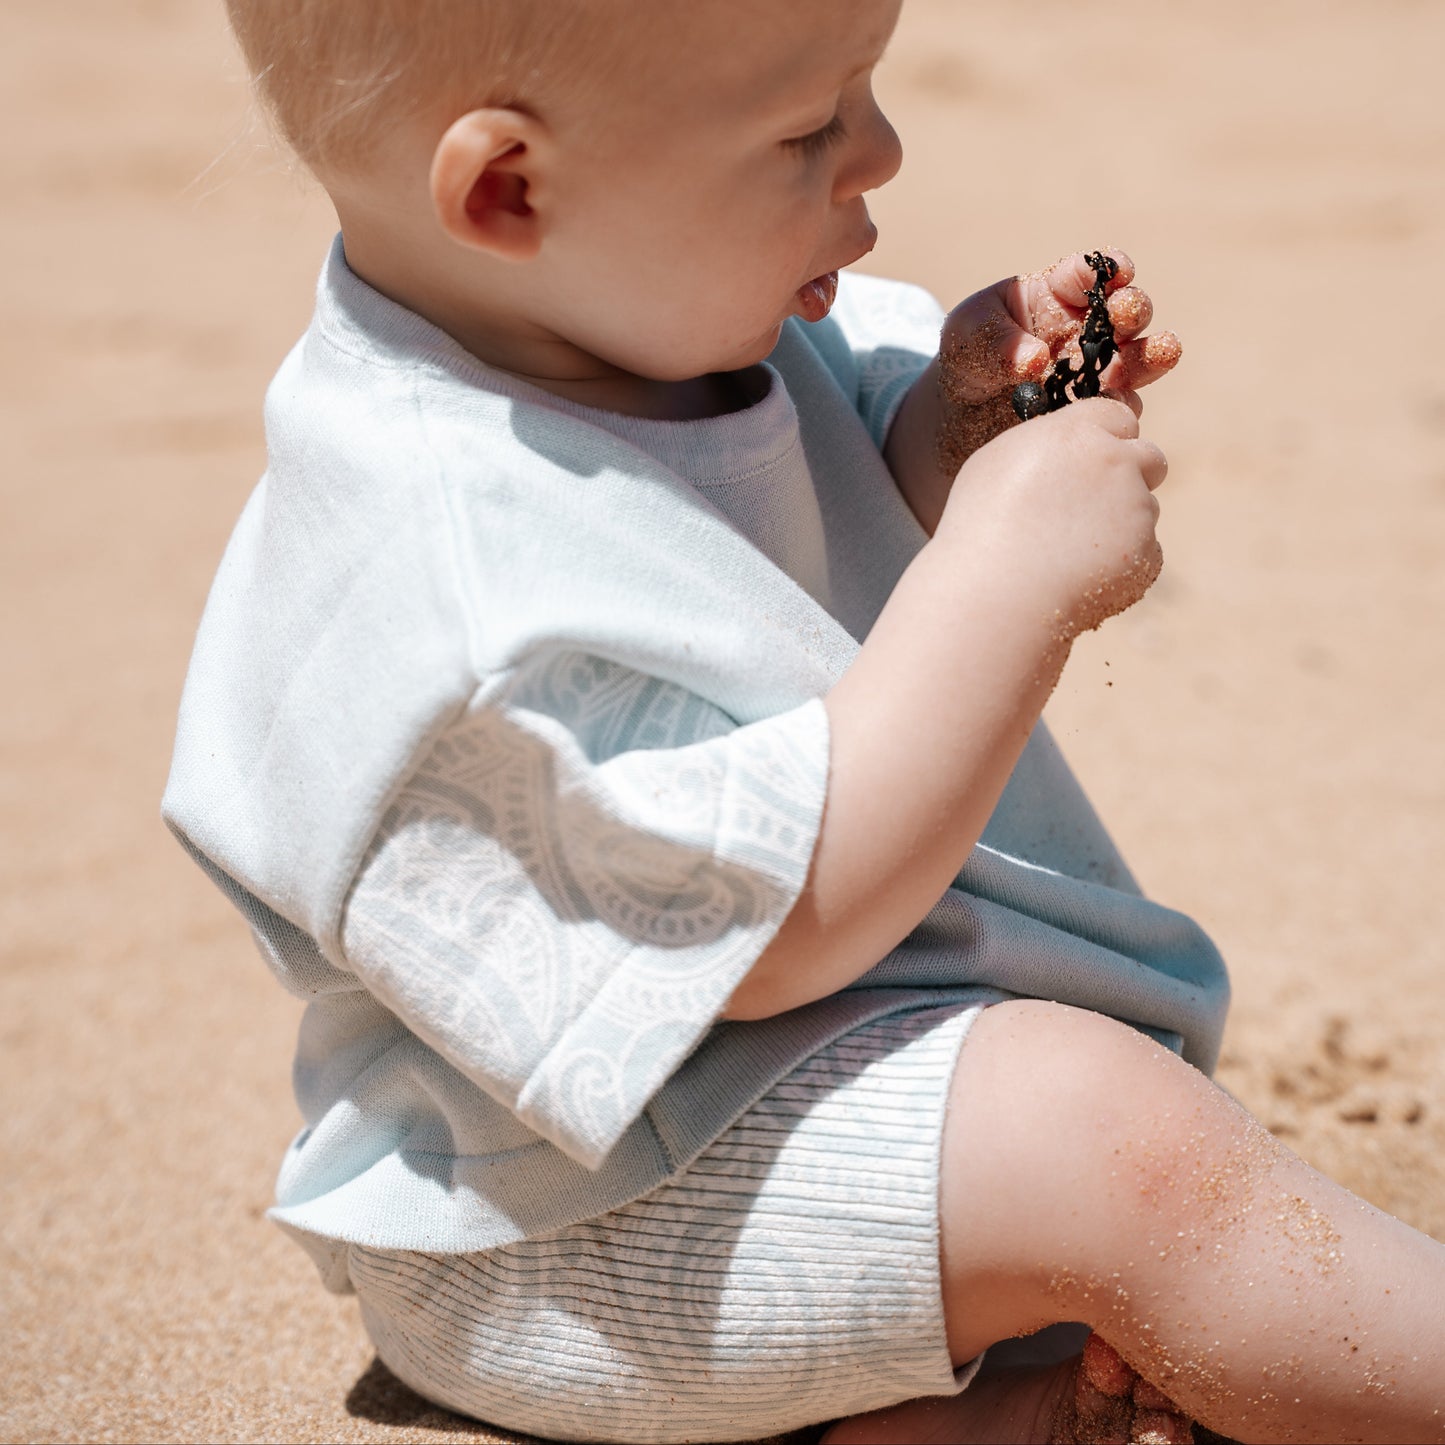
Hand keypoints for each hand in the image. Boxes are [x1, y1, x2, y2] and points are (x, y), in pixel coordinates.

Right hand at [934, 395, 1167, 636]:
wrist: (994, 594)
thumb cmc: (981, 527)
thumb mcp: (998, 462)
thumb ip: (1046, 442)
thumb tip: (1070, 442)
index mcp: (1078, 432)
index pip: (1119, 414)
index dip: (1107, 437)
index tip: (1091, 457)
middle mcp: (1117, 462)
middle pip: (1149, 457)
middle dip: (1131, 474)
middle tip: (1092, 503)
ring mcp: (1137, 509)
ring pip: (1144, 509)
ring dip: (1119, 523)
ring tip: (1066, 550)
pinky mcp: (1146, 553)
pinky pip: (1143, 552)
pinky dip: (1120, 563)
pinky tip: (1077, 574)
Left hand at [935, 250, 1181, 474]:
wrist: (962, 412)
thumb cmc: (969, 353)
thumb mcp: (968, 334)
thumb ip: (999, 340)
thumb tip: (1036, 362)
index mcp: (1059, 292)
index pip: (1089, 273)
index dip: (1106, 268)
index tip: (1113, 272)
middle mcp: (1087, 327)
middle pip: (1126, 310)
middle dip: (1131, 307)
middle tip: (1124, 313)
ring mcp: (1096, 369)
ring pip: (1136, 358)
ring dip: (1150, 354)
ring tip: (1162, 352)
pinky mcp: (1094, 408)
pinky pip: (1118, 406)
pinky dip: (1121, 404)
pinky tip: (1118, 403)